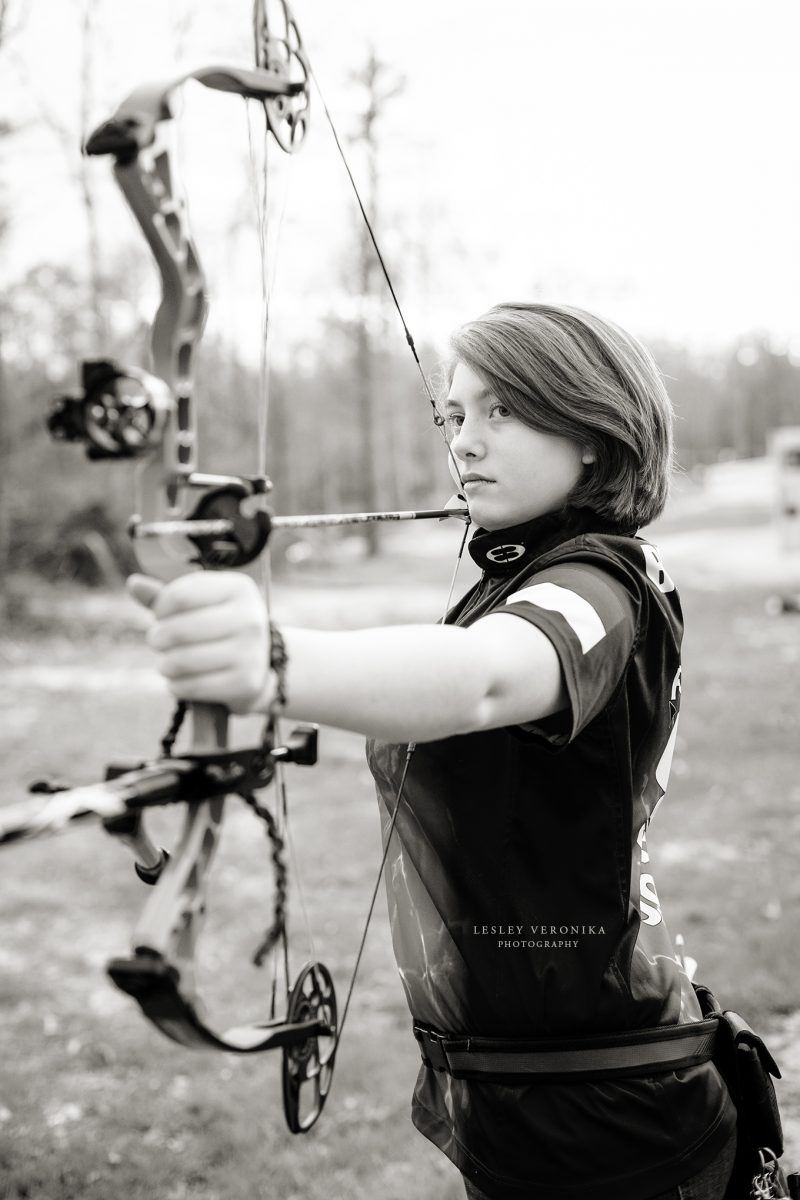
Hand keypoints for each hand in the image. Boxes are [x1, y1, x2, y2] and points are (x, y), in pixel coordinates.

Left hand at [127, 572, 275, 714]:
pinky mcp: (246, 682)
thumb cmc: (219, 627)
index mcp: (238, 588)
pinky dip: (177, 686)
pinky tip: (181, 680)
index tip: (162, 616)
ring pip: (182, 660)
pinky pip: (192, 687)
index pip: (179, 596)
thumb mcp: (199, 604)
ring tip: (168, 663)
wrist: (259, 665)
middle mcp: (250, 617)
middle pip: (178, 630)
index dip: (160, 609)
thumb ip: (166, 595)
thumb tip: (134, 584)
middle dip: (158, 638)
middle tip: (158, 642)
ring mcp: (251, 651)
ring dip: (165, 665)